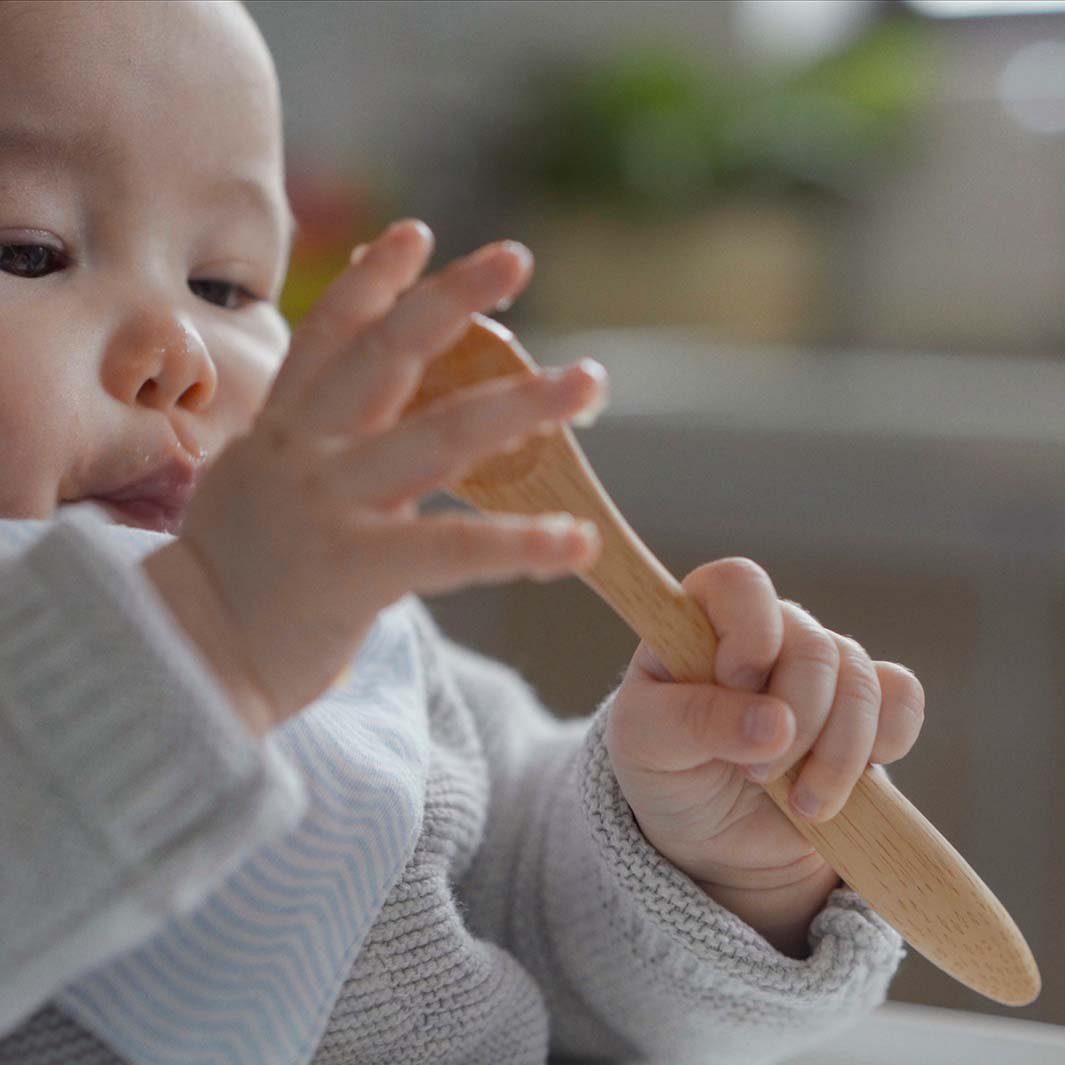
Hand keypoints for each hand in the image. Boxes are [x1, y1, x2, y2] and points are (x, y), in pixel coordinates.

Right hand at [145, 220, 604, 730]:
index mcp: (281, 432)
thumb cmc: (231, 585)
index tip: (416, 234)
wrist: (181, 662)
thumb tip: (378, 434)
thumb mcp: (261, 493)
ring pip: (439, 436)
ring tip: (588, 380)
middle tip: (516, 258)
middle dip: (452, 300)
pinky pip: (454, 549)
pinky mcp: (354, 569)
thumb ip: (315, 455)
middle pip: (387, 356)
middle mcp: (303, 453)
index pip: (328, 335)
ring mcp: (328, 505)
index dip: (373, 280)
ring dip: (521, 403)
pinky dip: (522, 545)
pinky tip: (577, 540)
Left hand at [606, 558, 923, 952]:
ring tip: (801, 803)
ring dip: (837, 754)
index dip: (749, 631)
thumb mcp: (649, 744)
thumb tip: (776, 724)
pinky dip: (884, 745)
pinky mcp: (866, 708)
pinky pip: (901, 700)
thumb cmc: (664, 769)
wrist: (710, 836)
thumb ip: (696, 721)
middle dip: (796, 721)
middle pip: (811, 645)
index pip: (739, 582)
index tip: (736, 685)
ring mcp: (819, 667)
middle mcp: (765, 630)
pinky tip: (843, 785)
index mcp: (700, 619)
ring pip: (860, 680)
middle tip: (756, 775)